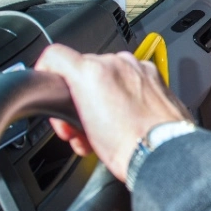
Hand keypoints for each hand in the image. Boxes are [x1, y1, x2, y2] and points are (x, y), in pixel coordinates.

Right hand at [34, 44, 192, 182]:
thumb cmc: (127, 145)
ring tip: (103, 128)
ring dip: (100, 98)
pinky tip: (123, 119)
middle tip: (79, 126)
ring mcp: (138, 69)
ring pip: (107, 76)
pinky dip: (124, 94)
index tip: (50, 91)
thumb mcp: (80, 129)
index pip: (55, 56)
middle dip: (77, 98)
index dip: (46, 74)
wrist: (163, 153)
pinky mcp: (156, 78)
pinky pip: (131, 78)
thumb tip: (63, 105)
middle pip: (82, 72)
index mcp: (92, 70)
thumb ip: (66, 105)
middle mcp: (117, 63)